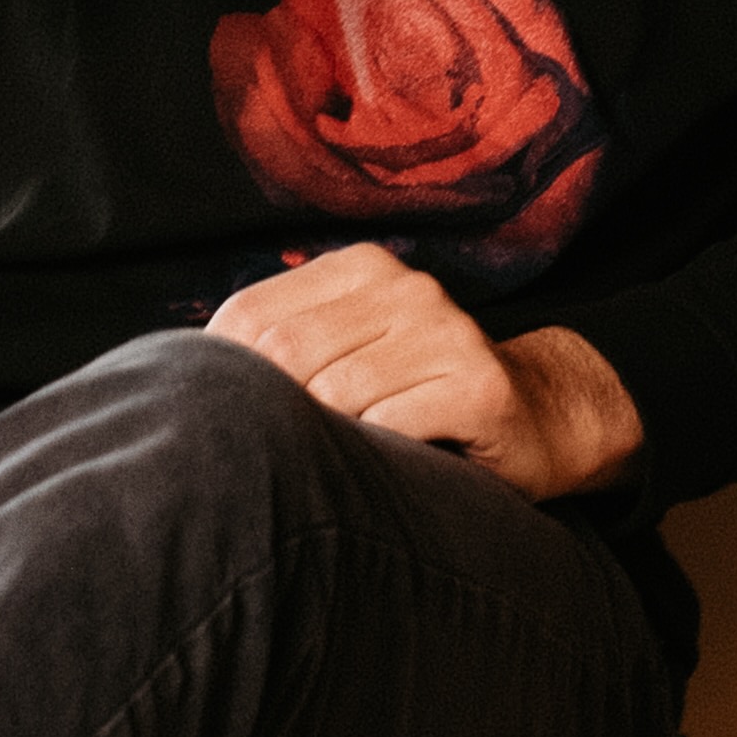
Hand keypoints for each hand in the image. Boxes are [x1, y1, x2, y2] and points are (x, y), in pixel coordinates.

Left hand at [206, 244, 644, 499]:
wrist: (545, 419)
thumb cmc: (424, 398)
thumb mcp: (355, 355)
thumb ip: (288, 351)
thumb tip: (191, 382)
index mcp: (362, 269)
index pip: (251, 315)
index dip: (224, 375)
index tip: (226, 421)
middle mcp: (405, 287)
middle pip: (286, 354)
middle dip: (273, 413)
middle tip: (278, 456)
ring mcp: (447, 331)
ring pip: (335, 395)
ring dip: (328, 441)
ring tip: (345, 463)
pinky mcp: (479, 385)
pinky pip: (391, 428)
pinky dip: (377, 456)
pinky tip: (390, 467)